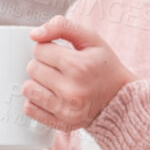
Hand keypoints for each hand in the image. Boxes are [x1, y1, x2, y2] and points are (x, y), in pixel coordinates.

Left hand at [21, 17, 134, 132]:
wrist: (121, 100)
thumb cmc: (105, 67)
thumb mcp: (91, 39)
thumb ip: (62, 26)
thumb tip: (34, 35)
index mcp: (79, 66)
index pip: (40, 49)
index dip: (49, 49)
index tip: (62, 54)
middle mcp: (72, 90)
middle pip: (32, 68)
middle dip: (43, 65)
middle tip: (61, 69)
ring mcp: (66, 110)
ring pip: (28, 89)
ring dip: (38, 83)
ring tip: (56, 82)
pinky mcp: (61, 123)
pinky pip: (29, 109)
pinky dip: (37, 101)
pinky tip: (52, 96)